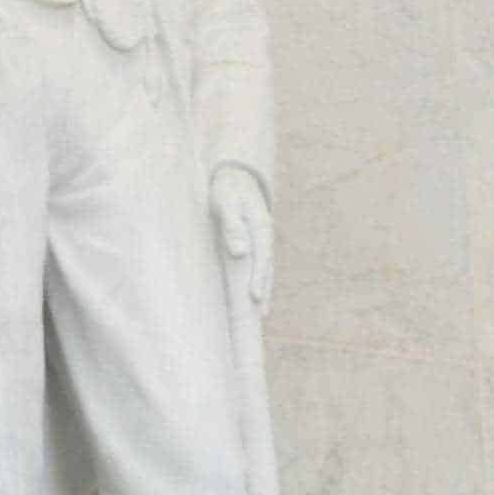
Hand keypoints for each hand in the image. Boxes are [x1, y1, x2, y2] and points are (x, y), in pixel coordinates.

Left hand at [210, 163, 273, 310]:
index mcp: (261, 228)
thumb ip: (232, 226)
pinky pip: (259, 268)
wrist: (236, 178)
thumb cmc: (228, 190)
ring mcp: (262, 242)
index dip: (259, 279)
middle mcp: (265, 238)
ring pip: (265, 271)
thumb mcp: (226, 203)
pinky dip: (260, 283)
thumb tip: (240, 252)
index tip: (254, 298)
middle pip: (267, 270)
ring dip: (264, 291)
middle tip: (261, 316)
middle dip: (264, 293)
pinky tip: (257, 297)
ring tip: (261, 315)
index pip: (262, 258)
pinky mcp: (255, 245)